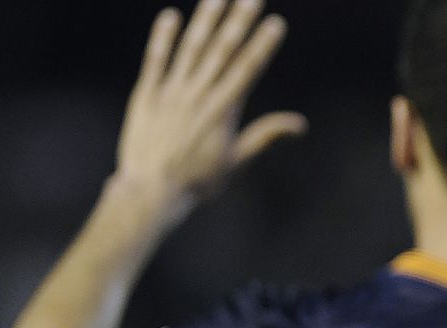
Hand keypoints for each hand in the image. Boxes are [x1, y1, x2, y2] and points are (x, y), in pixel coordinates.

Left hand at [115, 0, 304, 217]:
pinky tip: (171, 15)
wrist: (152, 192)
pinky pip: (155, 60)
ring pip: (191, 48)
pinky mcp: (147, 94)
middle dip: (239, 20)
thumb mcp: (237, 161)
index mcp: (224, 110)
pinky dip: (163, 38)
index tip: (275, 22)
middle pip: (222, 50)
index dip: (262, 44)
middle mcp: (199, 95)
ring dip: (206, 19)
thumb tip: (299, 124)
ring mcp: (172, 92)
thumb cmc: (198, 181)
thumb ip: (266, 136)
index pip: (247, 69)